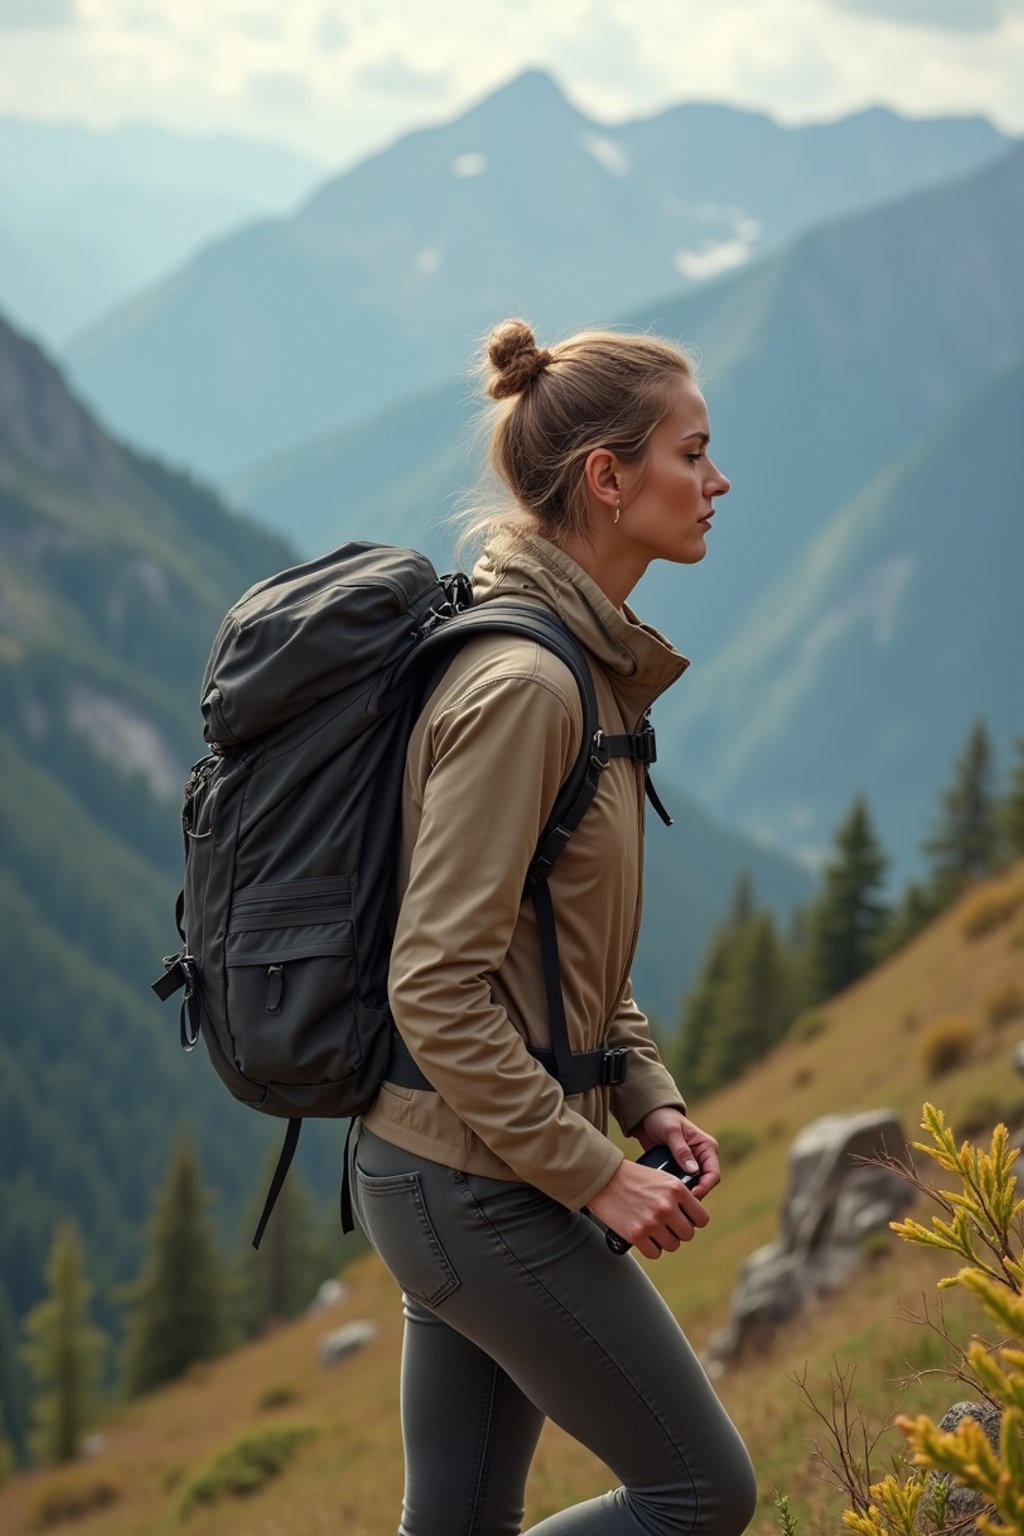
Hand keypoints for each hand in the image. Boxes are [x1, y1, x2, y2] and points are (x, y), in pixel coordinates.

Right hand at [588, 1152, 708, 1260]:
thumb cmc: (632, 1177)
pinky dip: (651, 1248)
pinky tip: (644, 1238)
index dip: (693, 1220)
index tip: (684, 1219)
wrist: (602, 1178)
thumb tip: (691, 1217)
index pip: (702, 1218)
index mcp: (676, 1189)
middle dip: (678, 1232)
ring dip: (664, 1241)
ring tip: (653, 1230)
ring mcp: (652, 1222)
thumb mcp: (661, 1177)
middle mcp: (667, 1206)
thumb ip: (678, 1195)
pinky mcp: (636, 1234)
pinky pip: (655, 1253)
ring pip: (672, 1245)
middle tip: (666, 1225)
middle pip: (688, 1234)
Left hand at [634, 1106, 720, 1203]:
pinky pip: (684, 1184)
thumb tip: (692, 1170)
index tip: (691, 1196)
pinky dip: (679, 1191)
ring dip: (686, 1195)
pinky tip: (668, 1196)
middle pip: (705, 1184)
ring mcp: (693, 1165)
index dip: (705, 1187)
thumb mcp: (671, 1132)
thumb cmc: (662, 1119)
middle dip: (695, 1195)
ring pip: (695, 1187)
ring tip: (673, 1202)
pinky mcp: (681, 1169)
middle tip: (679, 1204)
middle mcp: (703, 1158)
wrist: (648, 1117)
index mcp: (707, 1147)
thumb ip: (681, 1149)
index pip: (713, 1174)